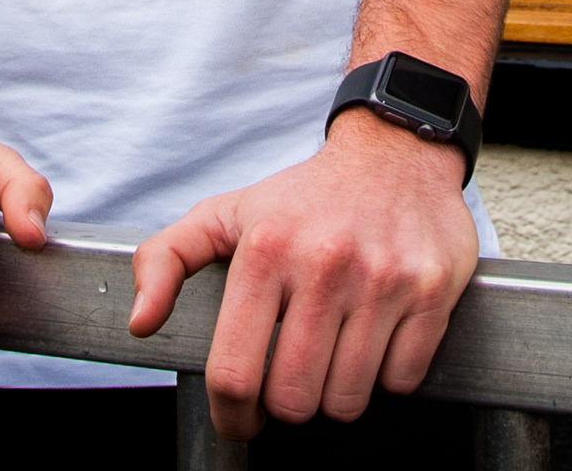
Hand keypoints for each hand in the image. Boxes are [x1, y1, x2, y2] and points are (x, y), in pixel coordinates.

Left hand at [127, 111, 476, 437]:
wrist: (394, 153)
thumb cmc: (304, 197)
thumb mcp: (224, 215)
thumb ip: (165, 261)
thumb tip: (139, 322)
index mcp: (265, 250)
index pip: (235, 373)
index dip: (232, 416)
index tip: (240, 419)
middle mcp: (324, 263)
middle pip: (294, 398)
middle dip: (287, 407)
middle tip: (290, 384)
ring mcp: (383, 279)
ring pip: (349, 399)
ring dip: (335, 397)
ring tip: (331, 362)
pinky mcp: (432, 290)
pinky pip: (402, 380)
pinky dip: (386, 379)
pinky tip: (374, 344)